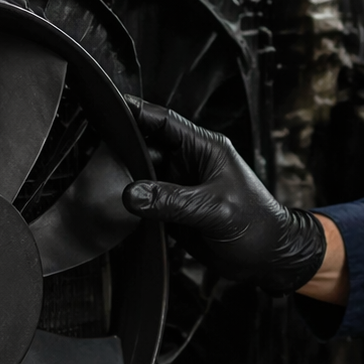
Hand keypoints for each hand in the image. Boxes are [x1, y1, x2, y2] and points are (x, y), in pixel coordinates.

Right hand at [121, 100, 328, 293]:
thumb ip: (173, 201)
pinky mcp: (175, 209)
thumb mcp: (215, 210)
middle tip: (94, 150)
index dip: (136, 111)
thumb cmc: (258, 226)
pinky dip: (132, 202)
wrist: (268, 258)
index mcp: (205, 149)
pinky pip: (147, 199)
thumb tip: (132, 194)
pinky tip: (116, 204)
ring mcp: (181, 186)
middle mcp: (190, 163)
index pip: (164, 121)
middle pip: (147, 146)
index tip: (110, 105)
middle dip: (123, 146)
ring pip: (143, 174)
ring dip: (126, 177)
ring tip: (101, 179)